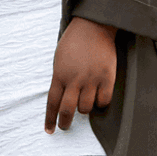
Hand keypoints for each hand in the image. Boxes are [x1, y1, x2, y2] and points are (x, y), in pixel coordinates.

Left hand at [46, 17, 118, 133]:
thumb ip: (60, 79)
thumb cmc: (74, 42)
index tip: (49, 130)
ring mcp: (91, 79)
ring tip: (85, 102)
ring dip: (84, 110)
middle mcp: (74, 79)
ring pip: (86, 108)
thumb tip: (62, 98)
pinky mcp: (107, 78)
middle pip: (67, 110)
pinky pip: (103, 101)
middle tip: (65, 126)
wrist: (94, 26)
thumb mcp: (59, 60)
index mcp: (60, 74)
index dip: (50, 119)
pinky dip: (100, 103)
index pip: (52, 103)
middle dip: (64, 122)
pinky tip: (98, 98)